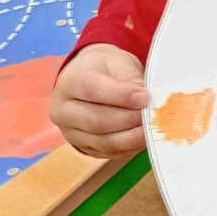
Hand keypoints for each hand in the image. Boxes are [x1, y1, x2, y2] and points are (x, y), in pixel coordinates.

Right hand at [50, 43, 148, 158]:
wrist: (90, 80)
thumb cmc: (106, 69)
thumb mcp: (118, 63)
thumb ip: (131, 79)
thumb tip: (148, 99)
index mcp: (70, 82)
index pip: (93, 90)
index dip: (121, 96)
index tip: (145, 97)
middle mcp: (64, 110)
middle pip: (96, 121)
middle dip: (128, 120)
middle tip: (153, 116)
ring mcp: (72, 133)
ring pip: (103, 141)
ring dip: (131, 138)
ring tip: (152, 129)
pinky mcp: (85, 148)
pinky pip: (109, 152)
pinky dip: (129, 147)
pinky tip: (144, 139)